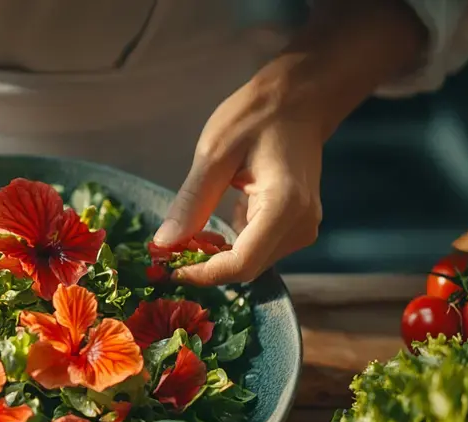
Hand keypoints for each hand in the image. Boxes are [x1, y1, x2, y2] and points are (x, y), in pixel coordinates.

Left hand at [153, 0, 427, 285]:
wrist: (299, 100)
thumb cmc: (257, 116)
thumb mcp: (214, 154)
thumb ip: (192, 203)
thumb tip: (164, 245)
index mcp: (284, 206)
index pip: (241, 264)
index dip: (202, 274)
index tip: (169, 269)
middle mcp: (301, 225)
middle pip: (246, 268)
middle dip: (206, 265)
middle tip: (172, 248)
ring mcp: (303, 228)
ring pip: (251, 263)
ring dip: (217, 255)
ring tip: (191, 229)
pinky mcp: (298, 227)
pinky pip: (258, 250)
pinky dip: (231, 245)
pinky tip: (215, 222)